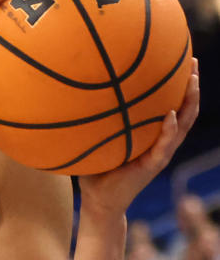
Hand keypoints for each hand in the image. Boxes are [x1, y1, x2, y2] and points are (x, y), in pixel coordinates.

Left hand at [79, 59, 199, 217]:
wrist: (98, 200)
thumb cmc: (95, 169)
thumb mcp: (96, 139)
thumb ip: (92, 120)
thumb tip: (67, 93)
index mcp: (151, 134)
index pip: (171, 103)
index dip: (177, 83)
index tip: (179, 59)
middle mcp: (161, 140)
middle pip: (184, 108)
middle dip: (190, 84)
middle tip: (192, 60)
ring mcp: (160, 152)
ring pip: (183, 123)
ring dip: (189, 102)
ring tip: (192, 80)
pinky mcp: (153, 164)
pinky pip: (165, 144)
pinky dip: (169, 129)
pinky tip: (170, 115)